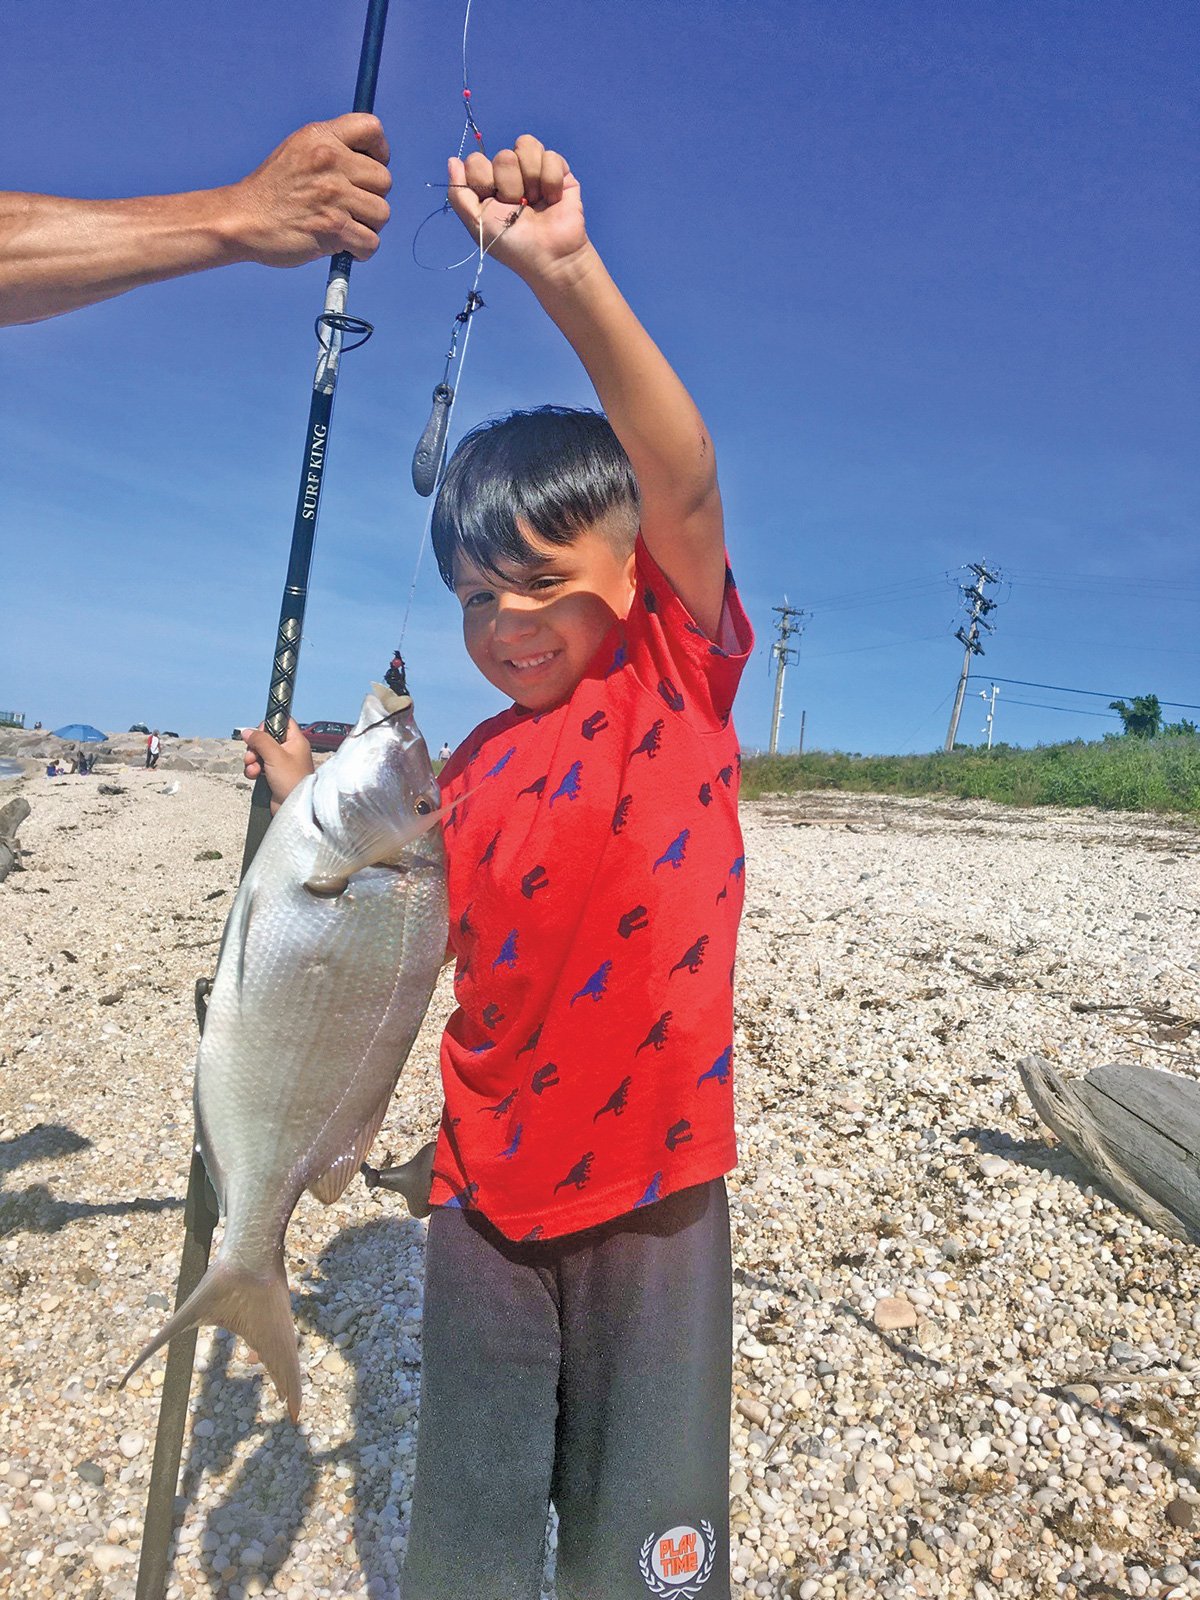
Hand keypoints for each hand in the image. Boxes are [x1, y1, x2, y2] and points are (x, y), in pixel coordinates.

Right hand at [224, 114, 391, 266]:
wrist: (243, 219)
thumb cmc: (274, 190)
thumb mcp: (298, 150)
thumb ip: (332, 149)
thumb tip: (371, 160)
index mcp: (321, 138)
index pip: (371, 128)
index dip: (379, 151)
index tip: (369, 167)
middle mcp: (329, 162)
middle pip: (384, 179)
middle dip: (373, 197)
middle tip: (350, 206)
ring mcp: (333, 195)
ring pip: (382, 213)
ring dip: (369, 225)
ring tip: (345, 226)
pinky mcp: (334, 228)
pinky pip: (372, 242)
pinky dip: (361, 250)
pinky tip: (344, 246)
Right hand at [241, 719, 314, 809]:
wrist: (294, 807)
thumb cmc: (292, 781)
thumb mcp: (275, 755)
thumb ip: (260, 740)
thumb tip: (247, 731)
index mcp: (295, 741)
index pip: (283, 722)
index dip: (269, 725)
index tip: (260, 733)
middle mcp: (289, 750)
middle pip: (266, 738)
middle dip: (254, 746)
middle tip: (253, 755)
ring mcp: (281, 763)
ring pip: (260, 753)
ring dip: (252, 759)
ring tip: (254, 768)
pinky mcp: (274, 775)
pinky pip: (258, 766)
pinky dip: (254, 769)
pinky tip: (255, 776)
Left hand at [447, 135, 587, 284]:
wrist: (549, 256)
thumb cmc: (512, 244)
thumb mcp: (476, 223)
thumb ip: (458, 193)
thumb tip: (453, 160)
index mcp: (487, 185)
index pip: (476, 161)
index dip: (484, 182)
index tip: (494, 204)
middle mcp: (509, 175)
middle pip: (503, 155)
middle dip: (511, 186)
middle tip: (519, 208)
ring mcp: (533, 171)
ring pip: (526, 146)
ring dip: (531, 180)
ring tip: (536, 203)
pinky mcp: (559, 171)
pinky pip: (550, 156)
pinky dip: (551, 181)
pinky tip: (552, 199)